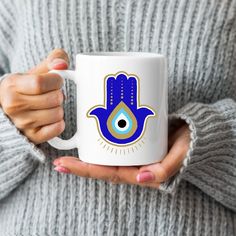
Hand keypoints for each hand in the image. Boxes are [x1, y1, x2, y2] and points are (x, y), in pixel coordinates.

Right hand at [0, 49, 68, 143]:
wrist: (12, 110)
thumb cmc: (26, 89)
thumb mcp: (34, 72)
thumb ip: (52, 61)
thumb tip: (62, 64)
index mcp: (12, 86)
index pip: (41, 82)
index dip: (55, 80)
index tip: (56, 80)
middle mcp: (14, 106)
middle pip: (54, 99)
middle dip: (58, 94)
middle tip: (51, 95)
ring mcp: (22, 124)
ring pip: (58, 114)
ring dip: (58, 109)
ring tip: (49, 107)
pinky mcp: (33, 137)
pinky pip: (58, 128)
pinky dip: (58, 123)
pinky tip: (50, 119)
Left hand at [52, 122, 189, 187]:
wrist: (193, 131)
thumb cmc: (187, 146)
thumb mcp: (179, 157)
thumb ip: (165, 169)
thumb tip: (143, 177)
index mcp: (140, 172)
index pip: (108, 174)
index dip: (86, 171)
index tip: (64, 165)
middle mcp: (132, 163)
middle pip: (102, 165)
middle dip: (80, 164)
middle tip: (59, 158)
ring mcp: (131, 151)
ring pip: (106, 152)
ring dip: (88, 149)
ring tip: (68, 145)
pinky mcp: (133, 138)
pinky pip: (114, 140)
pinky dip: (101, 136)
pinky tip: (90, 128)